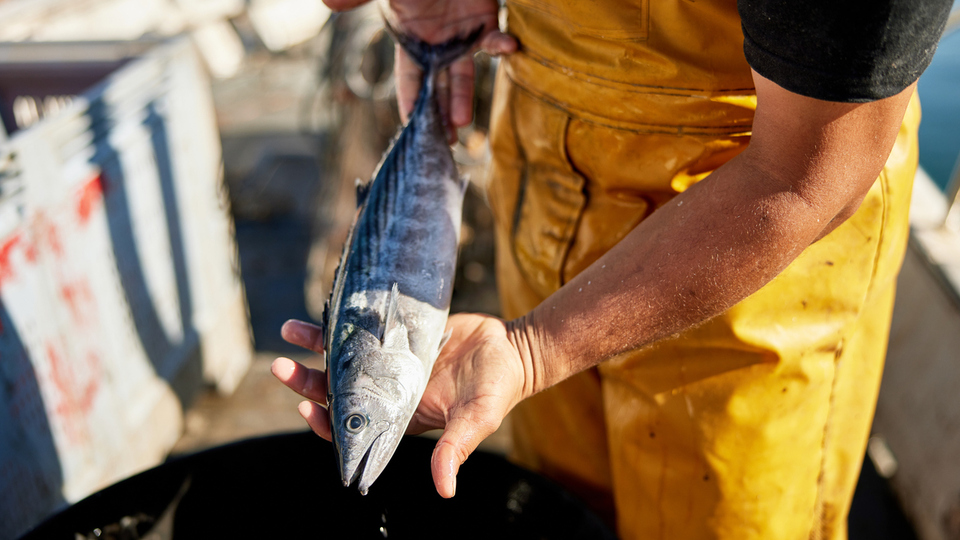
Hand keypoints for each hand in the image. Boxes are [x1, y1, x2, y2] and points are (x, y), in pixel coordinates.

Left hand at [272, 312, 526, 497]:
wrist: (511, 348)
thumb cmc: (495, 388)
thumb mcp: (475, 419)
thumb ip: (455, 449)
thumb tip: (445, 490)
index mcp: (400, 417)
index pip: (352, 428)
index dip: (326, 423)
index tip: (308, 409)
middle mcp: (388, 391)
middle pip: (337, 391)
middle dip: (306, 382)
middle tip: (280, 367)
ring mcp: (390, 362)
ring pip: (343, 357)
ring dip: (314, 347)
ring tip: (287, 331)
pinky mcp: (397, 334)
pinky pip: (362, 328)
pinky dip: (342, 321)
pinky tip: (321, 309)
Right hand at [322, 0, 516, 140]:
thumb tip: (323, 3)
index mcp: (410, 37)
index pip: (409, 80)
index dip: (411, 105)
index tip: (412, 131)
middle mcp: (436, 42)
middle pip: (437, 86)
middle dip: (439, 116)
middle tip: (442, 143)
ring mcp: (462, 33)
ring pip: (464, 74)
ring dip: (464, 99)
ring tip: (462, 125)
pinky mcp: (486, 19)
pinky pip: (495, 40)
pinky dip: (501, 46)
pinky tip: (506, 49)